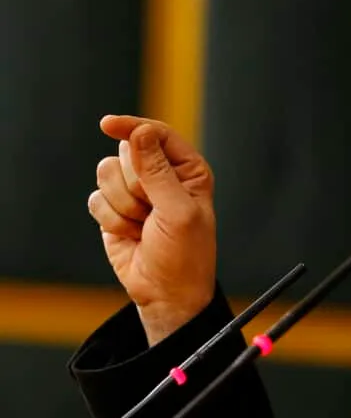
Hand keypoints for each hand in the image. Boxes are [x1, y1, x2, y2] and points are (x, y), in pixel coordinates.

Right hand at [87, 116, 216, 345]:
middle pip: (126, 152)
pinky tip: (130, 234)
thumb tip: (140, 132)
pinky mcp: (113, 208)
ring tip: (144, 225)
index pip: (157, 134)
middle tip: (152, 210)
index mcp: (188, 169)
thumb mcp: (178, 211)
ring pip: (105, 174)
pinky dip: (110, 220)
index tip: (108, 125)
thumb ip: (157, 172)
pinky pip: (95, 199)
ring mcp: (135, 191)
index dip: (132, 127)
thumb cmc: (185, 254)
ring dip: (122, 206)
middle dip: (133, 184)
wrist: (165, 292)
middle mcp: (161, 174)